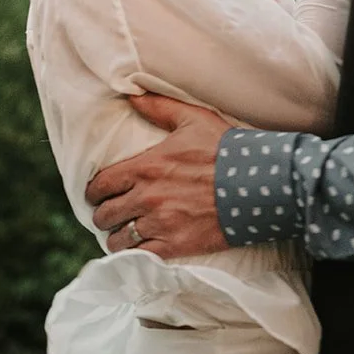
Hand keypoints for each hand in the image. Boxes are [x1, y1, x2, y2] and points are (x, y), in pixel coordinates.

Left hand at [86, 94, 231, 258]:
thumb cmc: (226, 149)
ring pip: (118, 239)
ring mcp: (160, 224)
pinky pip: (140, 257)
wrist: (259, 183)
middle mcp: (146, 197)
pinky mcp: (175, 245)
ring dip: (119, 236)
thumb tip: (132, 96)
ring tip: (126, 233)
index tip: (100, 193)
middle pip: (104, 214)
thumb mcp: (193, 120)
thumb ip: (159, 108)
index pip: (100, 185)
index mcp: (146, 167)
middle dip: (105, 214)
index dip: (95, 191)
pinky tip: (140, 249)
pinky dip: (136, 255)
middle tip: (113, 213)